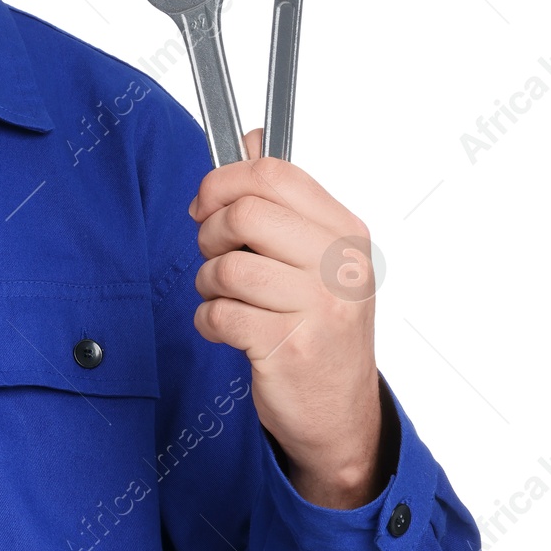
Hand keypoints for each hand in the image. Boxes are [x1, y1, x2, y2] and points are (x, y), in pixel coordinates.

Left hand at [187, 128, 388, 508]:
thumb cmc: (316, 325)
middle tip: (215, 256)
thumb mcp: (312, 255)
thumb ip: (281, 198)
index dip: (222, 181)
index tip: (207, 203)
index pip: (274, 174)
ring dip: (208, 284)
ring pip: (226, 267)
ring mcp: (318, 308)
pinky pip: (218, 314)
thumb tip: (249, 138)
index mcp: (344, 232)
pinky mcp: (289, 347)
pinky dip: (208, 321)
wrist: (339, 412)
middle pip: (244, 213)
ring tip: (226, 299)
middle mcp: (337, 265)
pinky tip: (228, 330)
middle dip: (209, 234)